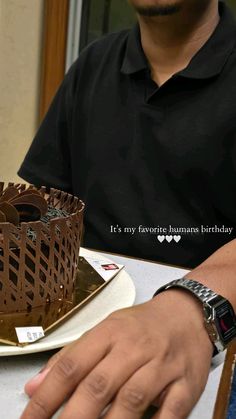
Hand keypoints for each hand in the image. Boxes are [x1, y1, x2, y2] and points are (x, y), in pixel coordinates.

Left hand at [21, 289, 212, 418]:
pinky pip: (171, 410)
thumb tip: (34, 388)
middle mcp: (133, 348)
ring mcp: (162, 365)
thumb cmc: (141, 325)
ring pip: (132, 399)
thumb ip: (71, 356)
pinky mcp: (186, 382)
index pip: (72, 364)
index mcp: (109, 333)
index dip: (47, 396)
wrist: (187, 313)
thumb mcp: (104, 329)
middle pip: (99, 385)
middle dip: (74, 417)